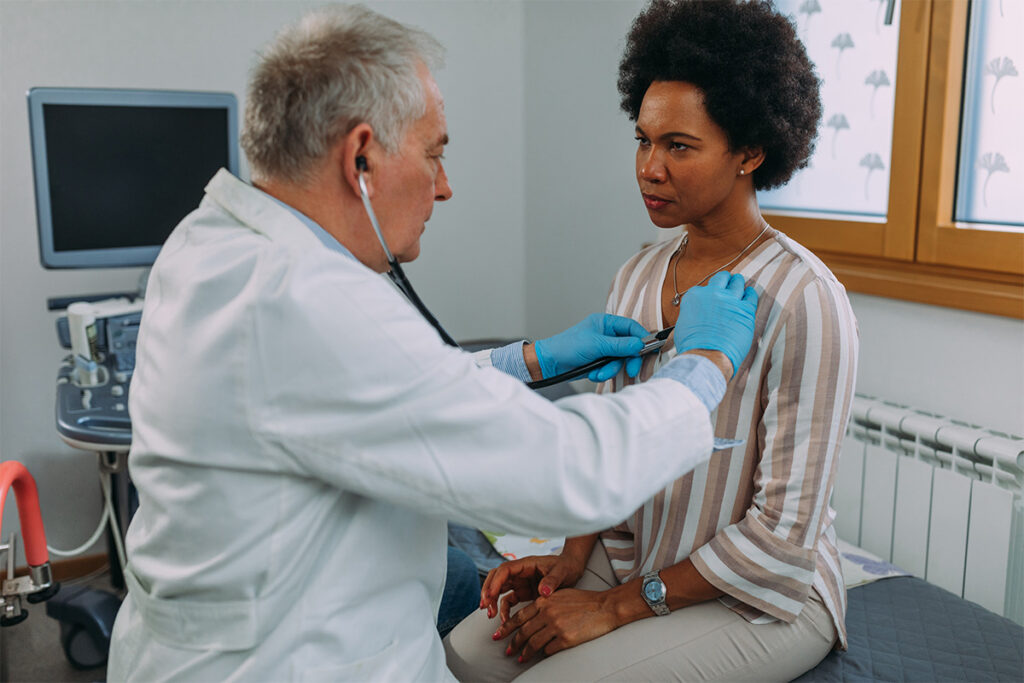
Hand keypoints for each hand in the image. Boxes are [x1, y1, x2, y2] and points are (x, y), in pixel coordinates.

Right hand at [480, 555, 584, 619]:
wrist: (572, 569)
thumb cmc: (567, 567)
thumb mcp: (562, 573)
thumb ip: (552, 580)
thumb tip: (543, 590)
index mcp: (526, 564)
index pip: (505, 570)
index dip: (495, 582)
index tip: (490, 595)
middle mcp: (520, 572)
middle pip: (496, 578)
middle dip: (488, 591)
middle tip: (484, 606)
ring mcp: (520, 582)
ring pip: (499, 588)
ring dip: (492, 600)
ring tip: (490, 615)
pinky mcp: (523, 592)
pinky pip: (508, 600)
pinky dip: (503, 609)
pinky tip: (505, 619)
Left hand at [493, 588, 619, 662]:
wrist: (604, 607)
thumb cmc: (583, 601)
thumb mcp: (559, 595)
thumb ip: (544, 604)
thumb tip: (530, 617)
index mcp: (544, 601)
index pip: (520, 616)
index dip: (507, 627)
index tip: (498, 634)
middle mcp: (547, 613)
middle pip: (524, 632)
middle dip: (513, 643)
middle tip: (507, 651)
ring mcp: (556, 626)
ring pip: (533, 643)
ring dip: (525, 653)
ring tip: (520, 658)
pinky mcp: (566, 639)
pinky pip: (548, 650)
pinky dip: (543, 654)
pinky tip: (540, 656)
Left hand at [533, 314, 648, 381]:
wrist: (550, 364)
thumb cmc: (567, 347)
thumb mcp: (596, 345)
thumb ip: (620, 345)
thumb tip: (641, 344)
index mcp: (606, 323)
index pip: (631, 327)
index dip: (642, 338)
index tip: (649, 349)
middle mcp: (607, 335)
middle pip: (630, 346)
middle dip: (628, 359)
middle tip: (631, 370)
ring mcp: (604, 349)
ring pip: (620, 360)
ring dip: (611, 369)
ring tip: (599, 373)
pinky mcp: (600, 362)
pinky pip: (611, 369)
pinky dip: (603, 373)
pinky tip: (592, 373)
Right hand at [675, 271, 757, 377]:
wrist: (707, 356)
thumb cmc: (693, 346)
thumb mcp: (683, 325)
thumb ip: (691, 314)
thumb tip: (694, 317)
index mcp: (695, 296)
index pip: (703, 288)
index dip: (708, 292)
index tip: (712, 296)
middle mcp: (712, 294)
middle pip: (721, 278)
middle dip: (725, 280)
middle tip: (728, 282)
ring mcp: (730, 300)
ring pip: (737, 283)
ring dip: (738, 283)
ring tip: (739, 284)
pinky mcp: (745, 310)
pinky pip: (751, 296)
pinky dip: (750, 294)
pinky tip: (749, 293)